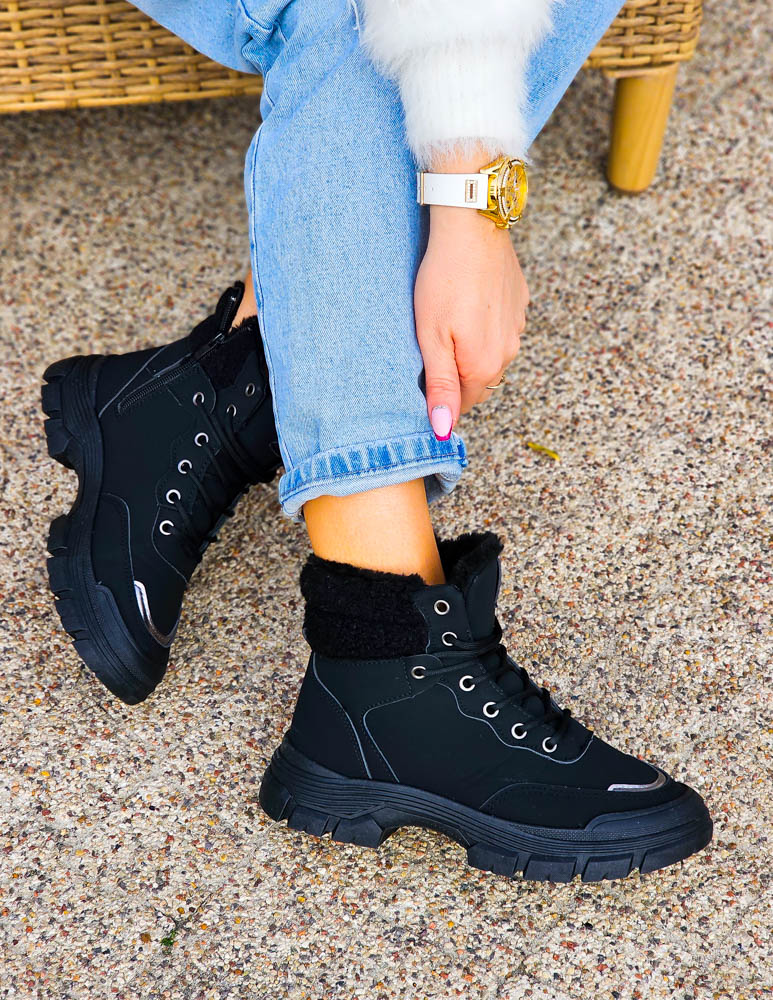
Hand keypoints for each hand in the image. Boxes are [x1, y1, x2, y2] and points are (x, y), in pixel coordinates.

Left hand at [414, 174, 528, 439]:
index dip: (441, 396)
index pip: (463, 405)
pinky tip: (467, 303)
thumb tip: (444, 429)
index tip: (423, 375)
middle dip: (456, 375)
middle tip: (431, 346)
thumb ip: (439, 386)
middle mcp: (507, 353)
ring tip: (448, 322)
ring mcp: (517, 327)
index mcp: (483, 367)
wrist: (473, 226)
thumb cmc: (444, 280)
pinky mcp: (520, 303)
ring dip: (471, 349)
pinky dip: (484, 325)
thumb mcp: (431, 337)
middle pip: (478, 382)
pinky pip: (500, 328)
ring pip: (490, 355)